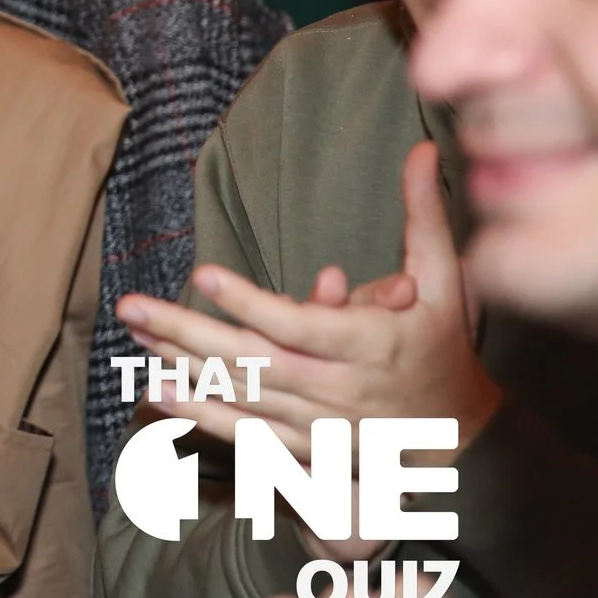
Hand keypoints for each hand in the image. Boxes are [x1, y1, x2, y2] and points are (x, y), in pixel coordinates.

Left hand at [118, 145, 501, 549]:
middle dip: (186, 334)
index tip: (203, 273)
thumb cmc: (447, 350)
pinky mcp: (308, 447)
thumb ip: (426, 218)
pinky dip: (202, 414)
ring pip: (242, 395)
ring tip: (132, 336)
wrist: (467, 445)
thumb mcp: (446, 282)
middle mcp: (342, 390)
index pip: (302, 326)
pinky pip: (247, 433)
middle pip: (253, 361)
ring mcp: (322, 424)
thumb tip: (423, 150)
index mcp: (373, 345)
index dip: (252, 302)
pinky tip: (158, 391)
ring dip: (182, 366)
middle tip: (130, 306)